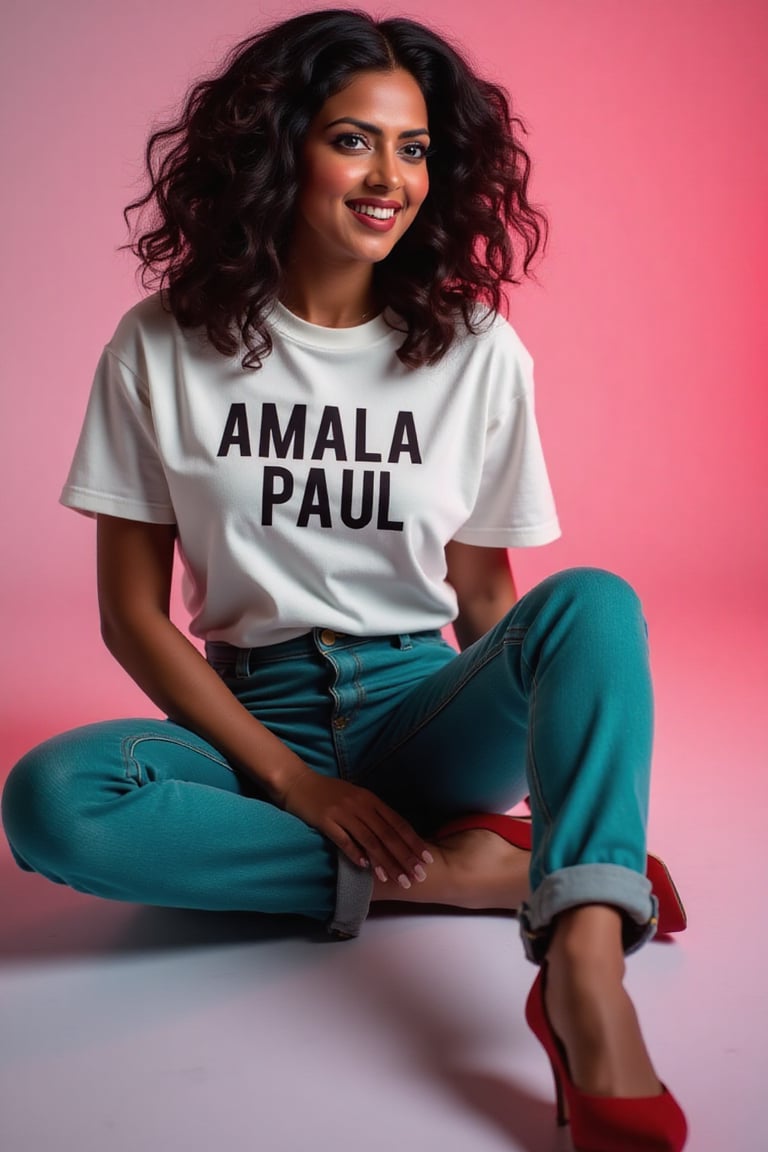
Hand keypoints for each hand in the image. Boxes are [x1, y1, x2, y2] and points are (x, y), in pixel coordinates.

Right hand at [280, 768, 432, 886]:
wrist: (297, 782)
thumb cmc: (328, 792)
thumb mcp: (355, 797)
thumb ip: (372, 814)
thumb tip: (392, 836)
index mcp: (370, 799)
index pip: (398, 823)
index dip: (413, 842)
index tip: (426, 860)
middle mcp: (360, 805)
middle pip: (387, 834)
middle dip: (404, 857)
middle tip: (417, 876)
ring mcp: (343, 812)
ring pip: (369, 840)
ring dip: (384, 862)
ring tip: (395, 878)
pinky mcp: (325, 820)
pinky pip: (343, 840)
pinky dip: (355, 854)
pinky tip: (364, 868)